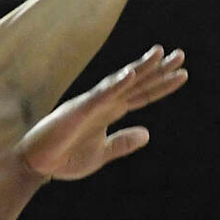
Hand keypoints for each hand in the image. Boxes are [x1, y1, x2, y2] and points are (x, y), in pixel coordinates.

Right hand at [19, 48, 188, 181]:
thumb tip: (148, 134)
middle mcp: (104, 102)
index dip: (162, 85)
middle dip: (158, 69)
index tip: (182, 74)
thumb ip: (123, 142)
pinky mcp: (79, 109)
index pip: (142, 94)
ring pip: (121, 82)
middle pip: (136, 82)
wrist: (37, 164)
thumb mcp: (102, 153)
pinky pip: (100, 95)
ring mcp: (92, 103)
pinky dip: (116, 84)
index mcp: (110, 111)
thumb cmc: (66, 158)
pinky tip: (131, 75)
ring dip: (140, 68)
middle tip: (180, 55)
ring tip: (159, 54)